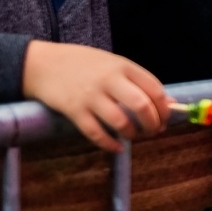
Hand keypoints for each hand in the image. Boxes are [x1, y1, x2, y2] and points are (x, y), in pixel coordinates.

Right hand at [22, 40, 169, 153]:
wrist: (43, 63)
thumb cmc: (84, 64)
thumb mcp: (114, 64)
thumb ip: (138, 81)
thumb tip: (168, 103)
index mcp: (124, 66)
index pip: (155, 89)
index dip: (164, 108)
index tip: (166, 119)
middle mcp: (110, 80)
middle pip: (142, 106)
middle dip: (153, 124)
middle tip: (153, 131)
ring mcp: (91, 96)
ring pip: (121, 122)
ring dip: (132, 134)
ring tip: (134, 137)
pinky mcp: (74, 111)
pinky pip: (96, 133)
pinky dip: (110, 144)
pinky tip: (117, 147)